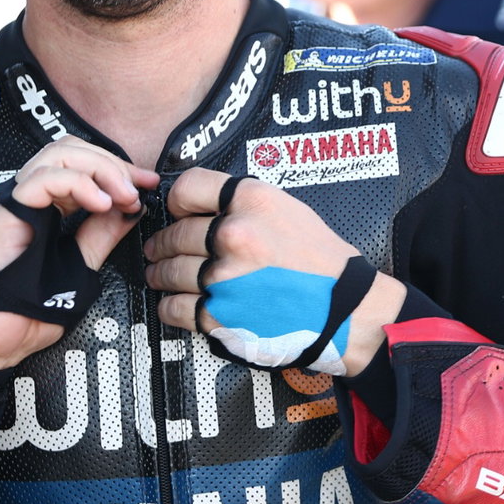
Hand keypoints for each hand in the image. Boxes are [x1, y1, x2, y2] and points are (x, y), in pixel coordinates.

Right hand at [0, 137, 158, 369]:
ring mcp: (14, 201)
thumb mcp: (82, 266)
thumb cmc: (29, 311)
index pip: (82, 164)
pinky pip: (44, 178)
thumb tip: (131, 208)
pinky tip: (101, 204)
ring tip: (123, 197)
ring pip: (59, 154)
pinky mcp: (6, 212)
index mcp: (45, 205)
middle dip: (112, 165)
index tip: (147, 184)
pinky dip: (79, 183)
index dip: (118, 169)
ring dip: (100, 170)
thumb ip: (103, 235)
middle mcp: (27, 196)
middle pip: (72, 150)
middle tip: (138, 190)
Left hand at [144, 168, 404, 375]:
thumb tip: (203, 208)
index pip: (187, 187)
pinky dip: (169, 306)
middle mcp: (234, 234)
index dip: (176, 201)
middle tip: (158, 250)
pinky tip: (173, 303)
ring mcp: (224, 277)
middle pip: (175, 234)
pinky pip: (174, 308)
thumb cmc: (321, 262)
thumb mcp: (289, 210)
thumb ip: (244, 204)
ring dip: (159, 274)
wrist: (345, 311)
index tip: (176, 212)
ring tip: (158, 275)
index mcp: (252, 201)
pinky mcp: (219, 316)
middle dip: (162, 244)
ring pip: (170, 271)